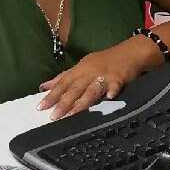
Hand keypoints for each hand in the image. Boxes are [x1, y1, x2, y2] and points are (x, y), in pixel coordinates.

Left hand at [38, 40, 155, 118]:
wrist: (129, 53)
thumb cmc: (104, 61)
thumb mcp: (82, 66)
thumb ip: (64, 77)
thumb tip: (44, 86)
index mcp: (79, 70)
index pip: (62, 83)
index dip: (52, 95)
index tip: (40, 107)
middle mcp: (89, 73)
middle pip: (74, 89)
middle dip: (63, 102)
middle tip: (53, 116)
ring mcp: (104, 76)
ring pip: (91, 90)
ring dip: (81, 103)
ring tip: (72, 115)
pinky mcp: (119, 79)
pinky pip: (115, 86)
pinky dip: (112, 91)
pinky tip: (109, 97)